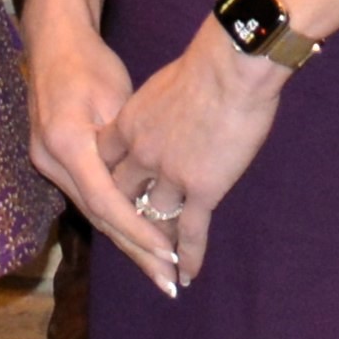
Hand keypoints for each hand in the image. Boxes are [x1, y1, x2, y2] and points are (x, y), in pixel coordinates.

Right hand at [28, 7, 179, 294]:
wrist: (52, 42)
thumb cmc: (90, 63)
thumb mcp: (116, 98)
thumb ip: (127, 144)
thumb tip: (150, 186)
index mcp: (67, 143)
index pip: (106, 202)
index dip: (139, 232)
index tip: (169, 255)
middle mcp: (50, 160)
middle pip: (98, 217)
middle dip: (135, 250)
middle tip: (168, 282)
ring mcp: (46, 163)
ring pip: (92, 211)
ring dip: (126, 240)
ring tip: (159, 269)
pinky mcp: (52, 161)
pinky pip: (88, 196)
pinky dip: (114, 217)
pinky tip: (137, 237)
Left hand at [96, 25, 289, 286]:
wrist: (232, 66)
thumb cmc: (206, 62)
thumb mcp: (165, 83)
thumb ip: (159, 107)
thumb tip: (168, 113)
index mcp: (128, 124)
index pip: (106, 165)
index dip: (107, 184)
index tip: (111, 198)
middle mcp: (140, 155)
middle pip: (121, 198)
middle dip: (123, 221)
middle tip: (129, 241)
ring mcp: (168, 175)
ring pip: (153, 220)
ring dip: (156, 244)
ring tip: (158, 267)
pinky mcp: (200, 188)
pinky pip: (191, 231)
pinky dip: (188, 256)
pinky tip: (186, 275)